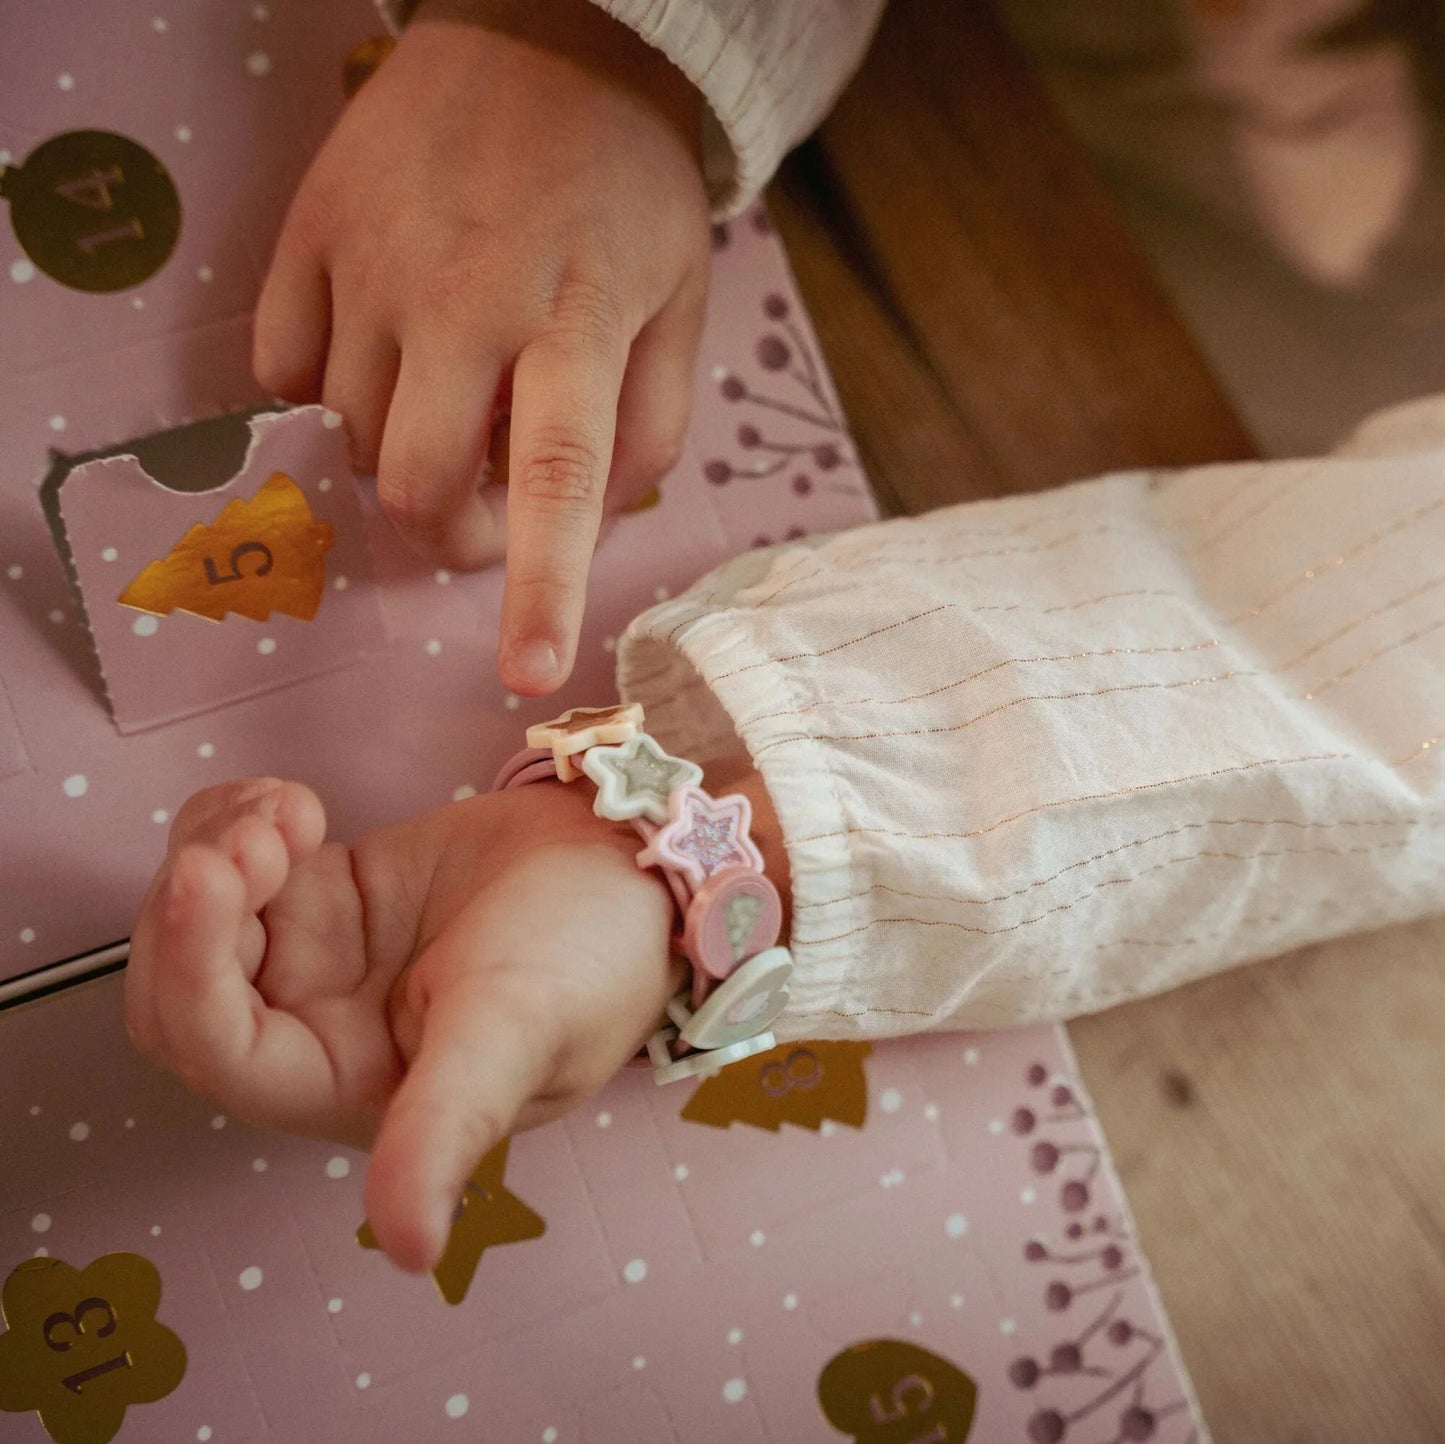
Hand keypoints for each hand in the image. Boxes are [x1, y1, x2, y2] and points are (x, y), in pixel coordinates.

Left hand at [124, 775, 680, 1272]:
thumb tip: (407, 1252)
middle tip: (264, 839)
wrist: (632, 859)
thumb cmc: (591, 955)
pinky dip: (238, 820)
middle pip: (182, 991)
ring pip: (195, 920)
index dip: (192, 970)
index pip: (222, 1052)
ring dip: (216, 850)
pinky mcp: (326, 892)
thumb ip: (449, 1126)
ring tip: (293, 812)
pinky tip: (297, 802)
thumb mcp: (516, 1035)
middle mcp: (322, 1033)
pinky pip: (237, 862)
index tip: (215, 872)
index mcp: (357, 1088)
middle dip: (191, 909)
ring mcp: (318, 959)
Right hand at [253, 0, 712, 694]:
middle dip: (444, 532)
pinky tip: (380, 351)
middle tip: (480, 505)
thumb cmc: (627, 192)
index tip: (528, 674)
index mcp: (573, 323)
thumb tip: (587, 527)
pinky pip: (282, 370)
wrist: (547, 37)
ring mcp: (370, 263)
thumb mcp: (680, 307)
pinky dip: (324, 392)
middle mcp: (462, 299)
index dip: (540, 587)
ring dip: (394, 449)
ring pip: (345, 435)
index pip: (555, 479)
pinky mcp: (306, 230)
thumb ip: (649, 430)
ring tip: (445, 390)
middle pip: (413, 485)